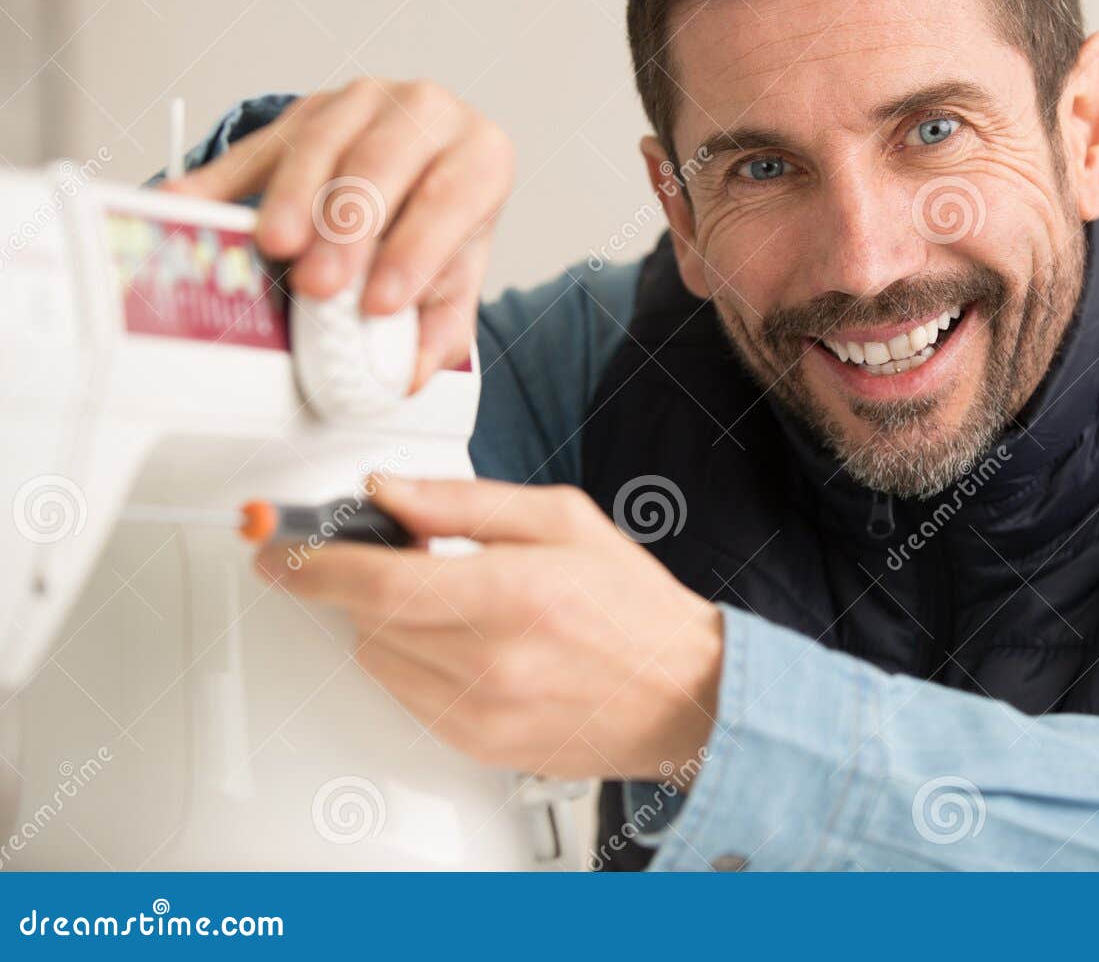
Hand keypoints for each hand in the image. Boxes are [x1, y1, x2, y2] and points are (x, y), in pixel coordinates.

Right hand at [164, 79, 514, 388]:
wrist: (428, 161)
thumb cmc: (444, 220)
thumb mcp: (460, 273)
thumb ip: (441, 326)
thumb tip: (409, 376)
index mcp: (478, 157)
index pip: (449, 200)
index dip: (413, 253)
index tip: (379, 305)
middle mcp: (427, 113)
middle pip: (380, 164)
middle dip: (346, 229)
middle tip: (319, 284)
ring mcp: (362, 103)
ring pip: (321, 143)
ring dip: (292, 198)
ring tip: (273, 248)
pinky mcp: (304, 110)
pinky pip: (256, 146)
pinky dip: (219, 179)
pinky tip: (189, 206)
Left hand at [253, 478, 723, 781]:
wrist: (683, 694)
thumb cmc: (632, 607)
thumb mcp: (561, 520)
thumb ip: (465, 502)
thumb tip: (390, 490)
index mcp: (512, 594)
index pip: (376, 584)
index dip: (310, 564)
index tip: (276, 549)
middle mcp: (491, 662)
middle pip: (368, 621)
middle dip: (368, 582)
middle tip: (409, 558)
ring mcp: (482, 714)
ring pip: (379, 661)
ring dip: (390, 625)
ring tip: (454, 603)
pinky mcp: (478, 747)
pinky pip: (407, 698)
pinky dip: (415, 664)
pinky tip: (466, 644)